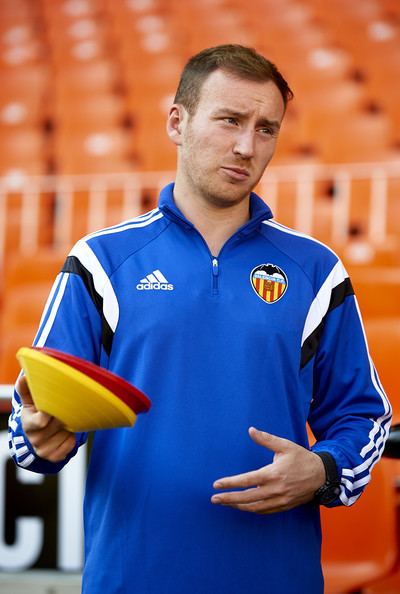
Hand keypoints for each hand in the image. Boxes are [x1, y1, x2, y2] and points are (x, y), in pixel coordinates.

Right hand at [17, 375, 75, 462]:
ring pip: (65, 435)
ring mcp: (43, 450)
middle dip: (63, 416)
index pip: (41, 421)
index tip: (56, 407)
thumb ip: (27, 389)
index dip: (50, 414)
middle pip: (58, 425)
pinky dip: (71, 438)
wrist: (36, 436)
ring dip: (68, 427)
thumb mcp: (30, 402)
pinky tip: (65, 433)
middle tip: (65, 410)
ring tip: (64, 422)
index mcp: (28, 423)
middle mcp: (34, 439)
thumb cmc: (35, 413)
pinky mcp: (53, 457)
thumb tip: (24, 377)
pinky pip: (69, 446)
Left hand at [211, 427, 325, 513]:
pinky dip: (252, 510)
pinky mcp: (284, 506)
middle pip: (247, 498)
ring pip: (254, 507)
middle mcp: (275, 490)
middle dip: (228, 499)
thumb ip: (266, 439)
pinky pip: (264, 511)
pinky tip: (243, 506)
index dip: (230, 483)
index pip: (246, 481)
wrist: (322, 476)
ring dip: (238, 506)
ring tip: (225, 503)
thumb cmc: (302, 458)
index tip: (216, 484)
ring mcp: (280, 500)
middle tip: (214, 499)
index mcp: (273, 474)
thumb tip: (250, 430)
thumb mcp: (285, 445)